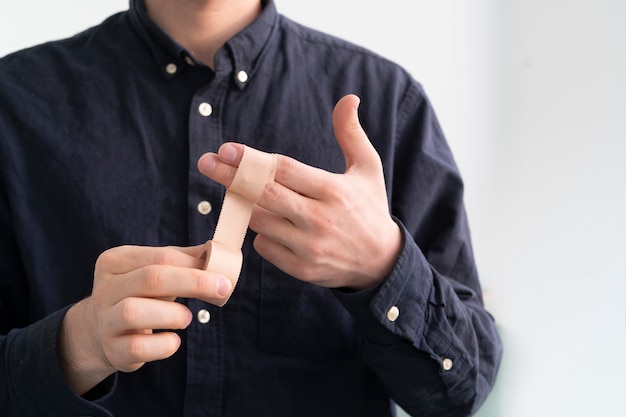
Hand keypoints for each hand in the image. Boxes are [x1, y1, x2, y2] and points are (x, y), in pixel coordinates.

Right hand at [59, 245, 231, 394]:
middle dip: (193, 282)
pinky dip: (163, 345)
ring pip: (134, 312)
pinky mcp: (112, 349)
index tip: (222, 274)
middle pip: (150, 279)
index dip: (195, 265)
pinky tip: (173, 340)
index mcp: (116, 261)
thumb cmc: (138, 294)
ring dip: (173, 315)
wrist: (101, 331)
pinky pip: (138, 347)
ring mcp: (105, 320)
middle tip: (222, 289)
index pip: (161, 257)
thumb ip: (182, 260)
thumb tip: (215, 253)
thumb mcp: (153, 270)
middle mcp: (105, 288)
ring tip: (187, 318)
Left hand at [198, 94, 401, 289]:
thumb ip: (351, 133)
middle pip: (263, 195)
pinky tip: (271, 225)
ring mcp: (310, 247)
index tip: (226, 149)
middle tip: (207, 162)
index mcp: (333, 190)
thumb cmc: (370, 208)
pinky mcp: (303, 269)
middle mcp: (320, 219)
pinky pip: (265, 247)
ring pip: (259, 221)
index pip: (283, 170)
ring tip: (245, 194)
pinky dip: (262, 234)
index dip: (251, 159)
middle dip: (230, 177)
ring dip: (248, 206)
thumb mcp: (368, 168)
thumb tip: (348, 98)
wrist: (382, 261)